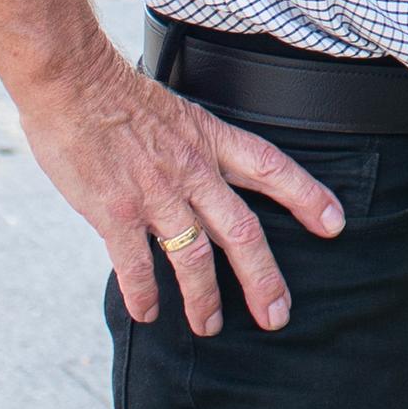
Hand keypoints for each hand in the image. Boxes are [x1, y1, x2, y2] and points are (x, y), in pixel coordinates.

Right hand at [13, 41, 344, 336]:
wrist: (73, 81)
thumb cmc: (119, 96)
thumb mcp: (179, 114)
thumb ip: (197, 151)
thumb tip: (207, 186)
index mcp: (211, 141)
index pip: (272, 168)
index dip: (307, 196)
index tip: (334, 224)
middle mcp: (192, 170)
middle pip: (242, 231)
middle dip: (263, 278)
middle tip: (277, 315)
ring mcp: (155, 194)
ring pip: (193, 257)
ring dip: (204, 299)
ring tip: (209, 326)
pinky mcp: (114, 213)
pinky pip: (135, 265)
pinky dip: (144, 294)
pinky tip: (148, 312)